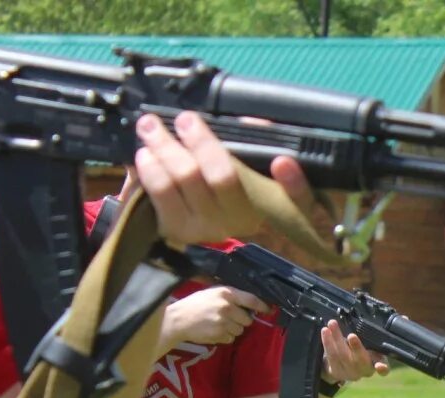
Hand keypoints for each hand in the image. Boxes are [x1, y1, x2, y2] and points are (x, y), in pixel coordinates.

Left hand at [135, 111, 313, 247]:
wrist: (188, 216)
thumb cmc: (221, 183)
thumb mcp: (245, 163)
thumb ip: (254, 141)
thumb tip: (255, 122)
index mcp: (271, 203)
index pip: (298, 199)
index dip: (294, 183)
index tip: (283, 162)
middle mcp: (243, 219)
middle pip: (223, 177)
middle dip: (201, 142)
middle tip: (185, 119)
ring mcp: (209, 226)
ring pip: (187, 178)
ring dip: (166, 147)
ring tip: (151, 127)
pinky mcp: (179, 229)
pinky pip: (162, 193)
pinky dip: (151, 168)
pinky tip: (146, 155)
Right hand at [163, 286, 267, 346]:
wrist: (177, 319)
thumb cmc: (194, 304)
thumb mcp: (211, 293)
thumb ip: (229, 297)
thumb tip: (249, 304)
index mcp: (226, 293)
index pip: (251, 300)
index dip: (262, 306)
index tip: (268, 310)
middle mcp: (227, 307)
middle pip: (248, 319)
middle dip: (241, 320)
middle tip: (227, 318)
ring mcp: (224, 322)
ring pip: (240, 330)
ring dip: (232, 329)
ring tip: (217, 324)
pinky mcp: (220, 334)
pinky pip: (231, 338)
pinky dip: (225, 336)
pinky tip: (213, 330)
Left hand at [319, 319, 388, 383]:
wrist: (345, 366)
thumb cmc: (366, 350)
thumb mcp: (376, 343)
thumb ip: (386, 332)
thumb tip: (403, 318)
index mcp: (377, 363)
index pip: (384, 368)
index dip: (382, 368)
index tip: (380, 366)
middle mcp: (364, 370)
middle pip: (361, 361)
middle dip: (357, 349)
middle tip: (352, 335)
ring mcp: (349, 372)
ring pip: (343, 356)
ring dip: (336, 339)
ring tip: (332, 324)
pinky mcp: (336, 370)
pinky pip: (331, 355)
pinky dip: (327, 342)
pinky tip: (325, 331)